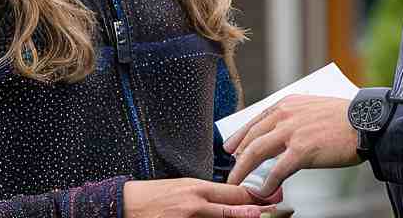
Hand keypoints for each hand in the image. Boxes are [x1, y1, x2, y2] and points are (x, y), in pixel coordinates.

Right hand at [122, 178, 280, 217]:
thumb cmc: (152, 196)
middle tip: (277, 210)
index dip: (255, 197)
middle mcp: (196, 204)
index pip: (234, 193)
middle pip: (235, 208)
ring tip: (261, 217)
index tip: (271, 198)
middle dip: (257, 211)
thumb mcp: (182, 187)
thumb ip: (205, 193)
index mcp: (197, 188)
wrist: (125, 205)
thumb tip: (229, 198)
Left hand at [221, 96, 360, 195]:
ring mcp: (292, 133)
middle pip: (251, 137)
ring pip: (256, 152)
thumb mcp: (312, 107)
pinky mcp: (302, 151)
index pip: (256, 120)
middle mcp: (285, 116)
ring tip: (236, 182)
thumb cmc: (344, 118)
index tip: (232, 147)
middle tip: (231, 168)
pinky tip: (263, 190)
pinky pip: (277, 170)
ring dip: (243, 170)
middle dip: (237, 155)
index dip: (240, 136)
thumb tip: (282, 133)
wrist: (365, 122)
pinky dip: (267, 182)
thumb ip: (294, 117)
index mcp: (287, 104)